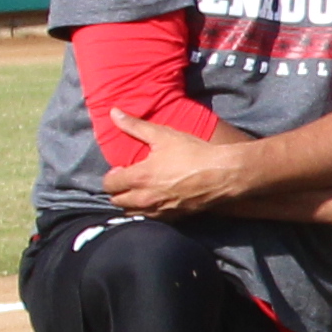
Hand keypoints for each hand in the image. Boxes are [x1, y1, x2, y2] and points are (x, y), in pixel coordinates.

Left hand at [105, 108, 248, 218]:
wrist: (222, 174)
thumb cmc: (192, 153)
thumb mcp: (162, 135)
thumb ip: (134, 125)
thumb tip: (113, 113)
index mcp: (139, 177)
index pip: (109, 184)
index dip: (111, 176)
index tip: (121, 169)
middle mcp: (145, 198)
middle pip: (117, 201)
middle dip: (118, 191)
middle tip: (128, 180)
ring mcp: (159, 210)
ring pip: (132, 213)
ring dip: (130, 203)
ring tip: (139, 191)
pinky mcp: (173, 217)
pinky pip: (150, 219)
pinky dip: (147, 211)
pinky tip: (155, 200)